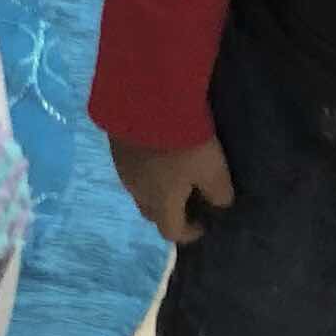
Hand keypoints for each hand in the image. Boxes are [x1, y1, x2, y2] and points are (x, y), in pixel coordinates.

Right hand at [114, 134, 235, 245]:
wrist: (147, 102)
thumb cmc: (184, 144)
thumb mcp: (214, 170)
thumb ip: (219, 193)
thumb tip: (219, 204)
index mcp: (161, 203)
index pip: (172, 232)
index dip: (189, 232)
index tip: (204, 223)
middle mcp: (137, 192)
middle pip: (153, 213)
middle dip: (170, 212)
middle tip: (188, 198)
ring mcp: (123, 169)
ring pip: (140, 190)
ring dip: (156, 189)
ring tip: (172, 173)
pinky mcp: (116, 147)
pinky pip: (132, 168)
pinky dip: (146, 169)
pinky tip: (156, 152)